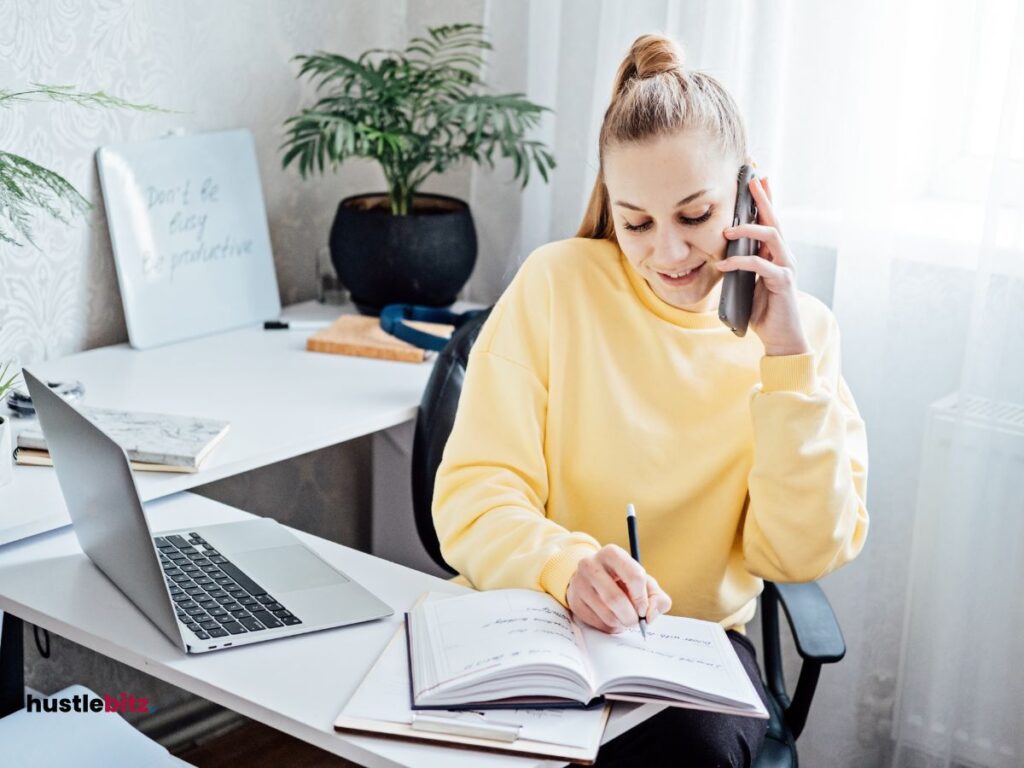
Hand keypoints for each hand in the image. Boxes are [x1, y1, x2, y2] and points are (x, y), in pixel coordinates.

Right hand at [566, 544, 671, 633]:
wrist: (594, 580)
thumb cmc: (624, 581)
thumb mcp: (645, 583)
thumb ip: (657, 598)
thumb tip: (649, 616)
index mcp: (612, 553)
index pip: (634, 576)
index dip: (642, 598)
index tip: (643, 609)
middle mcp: (591, 564)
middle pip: (615, 598)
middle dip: (631, 616)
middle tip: (636, 621)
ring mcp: (579, 583)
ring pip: (606, 613)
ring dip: (621, 623)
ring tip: (624, 618)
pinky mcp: (574, 601)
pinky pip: (597, 622)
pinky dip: (610, 626)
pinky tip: (612, 618)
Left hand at [716, 176, 809, 355]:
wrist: (780, 338)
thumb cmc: (763, 311)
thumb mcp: (747, 284)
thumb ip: (741, 266)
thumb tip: (722, 253)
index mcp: (775, 255)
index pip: (770, 222)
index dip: (764, 200)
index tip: (755, 180)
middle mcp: (784, 257)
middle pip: (775, 221)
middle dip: (763, 200)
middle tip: (751, 182)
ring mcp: (786, 268)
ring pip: (772, 237)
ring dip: (748, 230)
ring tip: (726, 232)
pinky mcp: (783, 282)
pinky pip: (761, 265)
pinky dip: (740, 262)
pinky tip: (724, 265)